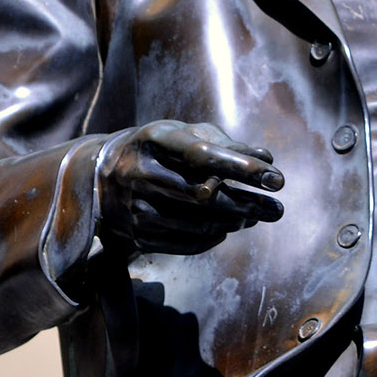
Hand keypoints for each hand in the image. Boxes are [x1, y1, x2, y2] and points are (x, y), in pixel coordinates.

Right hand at [96, 120, 285, 254]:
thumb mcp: (184, 133)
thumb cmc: (157, 149)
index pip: (202, 154)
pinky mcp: (136, 233)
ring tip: (256, 216)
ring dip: (235, 222)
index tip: (276, 179)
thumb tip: (267, 157)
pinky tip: (230, 228)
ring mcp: (134, 206)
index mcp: (153, 139)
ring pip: (198, 222)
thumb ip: (226, 143)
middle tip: (277, 209)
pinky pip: (186, 242)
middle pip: (204, 195)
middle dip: (248, 203)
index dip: (241, 167)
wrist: (98, 176)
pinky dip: (214, 237)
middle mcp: (139, 172)